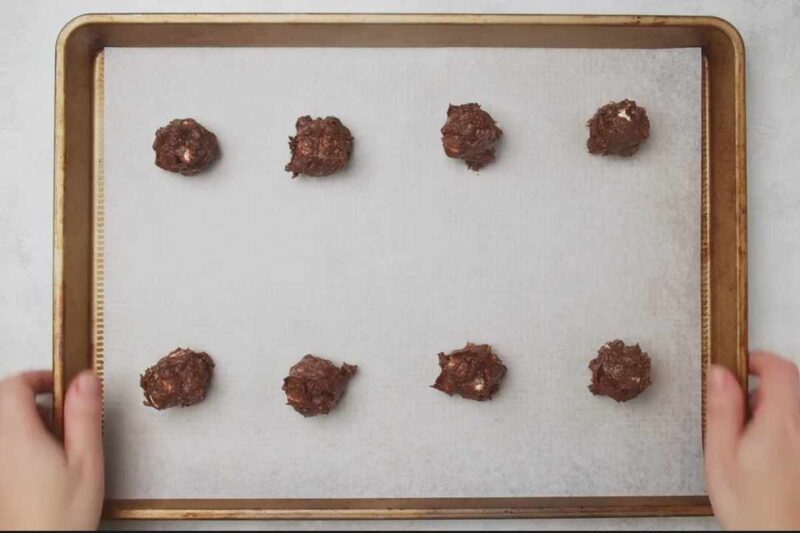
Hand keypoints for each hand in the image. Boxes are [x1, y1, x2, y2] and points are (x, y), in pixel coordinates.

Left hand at [0, 370, 103, 529]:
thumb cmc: (62, 516)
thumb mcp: (86, 461)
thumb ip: (84, 415)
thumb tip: (85, 379)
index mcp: (16, 436)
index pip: (12, 385)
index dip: (37, 377)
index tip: (60, 385)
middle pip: (4, 403)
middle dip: (34, 400)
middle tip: (65, 416)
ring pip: (4, 426)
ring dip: (28, 422)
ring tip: (57, 444)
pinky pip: (4, 447)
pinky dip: (20, 443)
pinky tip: (42, 464)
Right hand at [705, 351, 799, 529]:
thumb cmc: (753, 508)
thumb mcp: (721, 454)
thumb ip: (722, 409)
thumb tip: (719, 374)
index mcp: (781, 422)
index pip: (781, 368)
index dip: (759, 359)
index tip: (742, 365)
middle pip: (791, 385)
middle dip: (762, 387)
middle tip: (739, 405)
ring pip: (794, 408)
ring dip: (772, 410)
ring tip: (749, 435)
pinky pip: (797, 428)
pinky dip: (780, 429)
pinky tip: (765, 453)